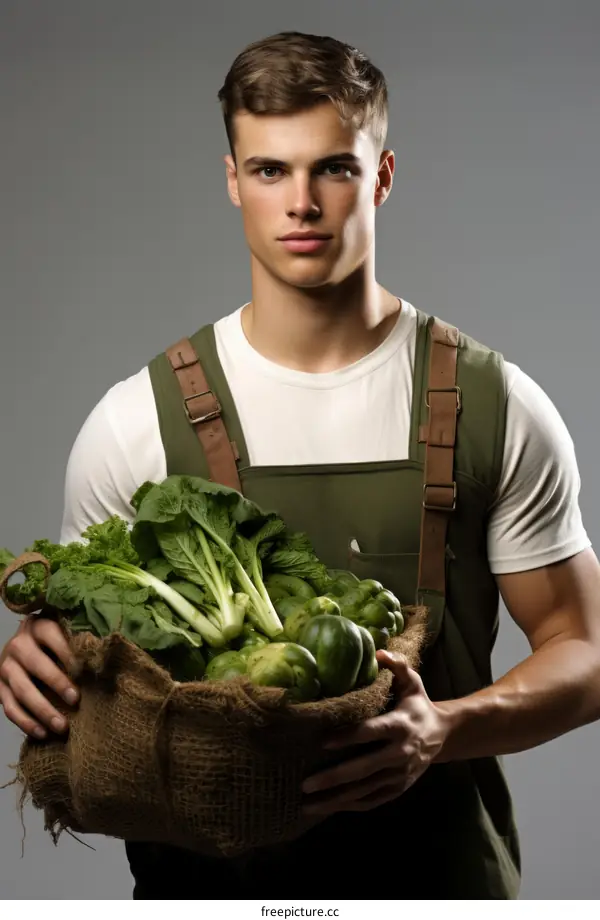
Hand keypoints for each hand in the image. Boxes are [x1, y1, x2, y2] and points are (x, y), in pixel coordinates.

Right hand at [0, 615, 78, 738]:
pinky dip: (26, 723)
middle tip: (76, 700)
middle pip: (36, 664)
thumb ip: (79, 641)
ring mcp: (6, 667)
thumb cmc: (55, 643)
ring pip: (22, 690)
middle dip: (57, 683)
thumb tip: (107, 657)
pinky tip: (43, 734)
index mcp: (38, 626)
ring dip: (43, 710)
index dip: (69, 653)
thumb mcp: (65, 634)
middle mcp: (18, 645)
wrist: (22, 647)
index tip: (87, 670)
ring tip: (62, 726)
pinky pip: (10, 708)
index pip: (52, 636)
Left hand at [301, 650, 448, 815]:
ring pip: (365, 791)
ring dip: (336, 799)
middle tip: (306, 783)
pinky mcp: (399, 788)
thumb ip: (398, 665)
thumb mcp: (413, 682)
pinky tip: (329, 807)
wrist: (444, 735)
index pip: (370, 732)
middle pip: (363, 768)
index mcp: (400, 726)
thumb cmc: (418, 705)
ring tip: (308, 804)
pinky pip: (373, 801)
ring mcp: (400, 774)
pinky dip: (351, 806)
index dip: (346, 738)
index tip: (321, 742)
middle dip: (334, 777)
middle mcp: (400, 753)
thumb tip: (378, 651)